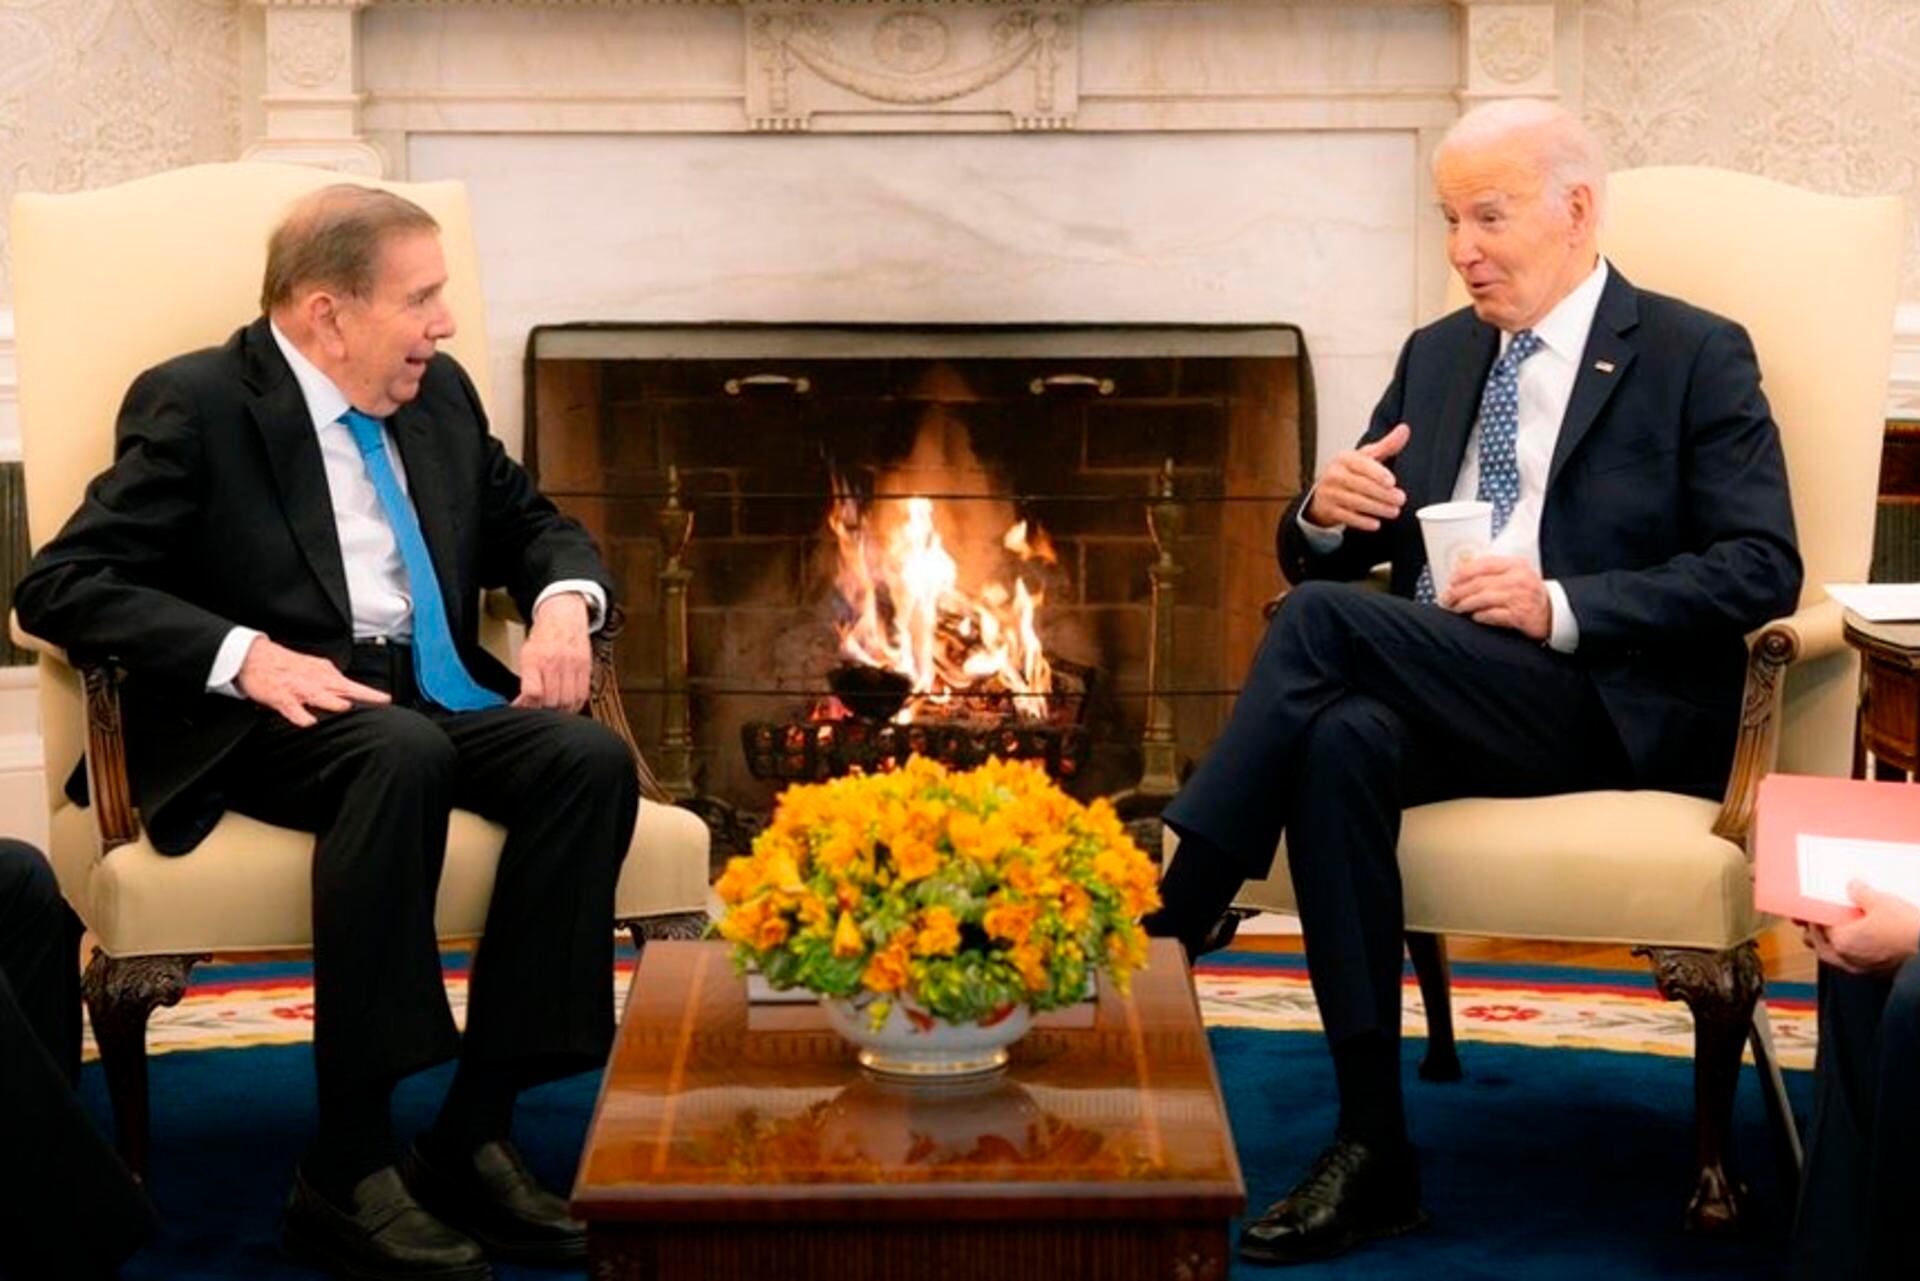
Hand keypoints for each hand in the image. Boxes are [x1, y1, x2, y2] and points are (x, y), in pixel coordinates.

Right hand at [236, 636, 389, 727]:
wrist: (254, 656)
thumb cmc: (285, 665)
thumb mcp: (314, 668)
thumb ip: (332, 681)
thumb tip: (349, 694)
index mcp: (324, 673)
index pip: (351, 684)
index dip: (370, 693)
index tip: (386, 700)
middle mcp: (314, 680)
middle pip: (342, 688)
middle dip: (362, 695)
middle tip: (380, 701)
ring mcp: (298, 688)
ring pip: (318, 696)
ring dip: (332, 701)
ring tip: (346, 707)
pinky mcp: (280, 697)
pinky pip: (291, 708)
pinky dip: (300, 715)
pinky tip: (309, 722)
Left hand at [515, 592, 591, 711]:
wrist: (564, 617)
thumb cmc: (543, 637)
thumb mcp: (526, 654)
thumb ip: (525, 680)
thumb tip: (521, 704)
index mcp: (535, 658)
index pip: (533, 692)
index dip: (527, 707)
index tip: (523, 710)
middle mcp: (555, 662)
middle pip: (552, 700)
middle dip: (543, 711)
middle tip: (538, 711)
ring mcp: (573, 665)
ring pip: (568, 702)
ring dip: (559, 711)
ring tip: (552, 710)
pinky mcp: (586, 668)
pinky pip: (582, 696)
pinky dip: (574, 706)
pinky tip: (567, 705)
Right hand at [1304, 423, 1409, 531]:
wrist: (1323, 493)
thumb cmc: (1349, 473)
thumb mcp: (1365, 457)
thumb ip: (1386, 445)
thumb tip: (1404, 430)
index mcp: (1345, 459)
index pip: (1361, 464)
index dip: (1377, 473)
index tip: (1391, 481)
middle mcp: (1334, 475)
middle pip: (1360, 485)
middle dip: (1382, 494)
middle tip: (1400, 499)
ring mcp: (1330, 493)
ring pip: (1355, 502)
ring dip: (1376, 508)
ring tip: (1393, 511)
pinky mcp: (1329, 510)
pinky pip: (1346, 517)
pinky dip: (1362, 522)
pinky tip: (1375, 523)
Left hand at [1445, 554, 1551, 639]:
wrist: (1554, 612)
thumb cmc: (1529, 592)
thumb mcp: (1516, 574)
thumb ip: (1494, 570)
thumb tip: (1462, 571)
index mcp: (1515, 565)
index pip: (1484, 564)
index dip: (1463, 572)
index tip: (1451, 580)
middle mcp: (1518, 579)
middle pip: (1480, 583)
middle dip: (1458, 591)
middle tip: (1446, 598)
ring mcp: (1519, 598)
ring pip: (1483, 599)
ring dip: (1465, 604)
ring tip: (1455, 608)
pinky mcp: (1520, 616)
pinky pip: (1493, 615)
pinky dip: (1480, 616)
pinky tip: (1473, 616)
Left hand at [1807, 881, 1919, 975]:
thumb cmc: (1909, 933)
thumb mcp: (1882, 902)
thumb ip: (1861, 893)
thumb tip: (1853, 887)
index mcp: (1841, 941)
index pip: (1814, 926)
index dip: (1810, 915)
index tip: (1808, 907)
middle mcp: (1846, 958)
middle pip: (1818, 943)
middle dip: (1814, 929)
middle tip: (1815, 916)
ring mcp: (1860, 968)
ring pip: (1833, 955)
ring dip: (1829, 941)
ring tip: (1836, 926)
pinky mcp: (1875, 972)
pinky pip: (1851, 960)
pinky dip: (1848, 949)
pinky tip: (1858, 938)